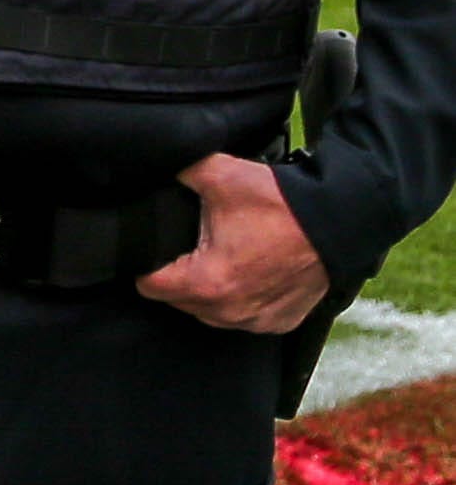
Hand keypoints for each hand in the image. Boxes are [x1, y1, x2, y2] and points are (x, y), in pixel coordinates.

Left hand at [140, 154, 332, 334]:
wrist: (340, 219)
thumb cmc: (283, 203)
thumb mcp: (219, 175)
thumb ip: (178, 171)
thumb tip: (156, 162)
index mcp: (206, 283)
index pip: (148, 286)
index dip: (143, 264)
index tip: (152, 249)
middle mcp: (229, 312)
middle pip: (177, 299)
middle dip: (178, 275)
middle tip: (192, 245)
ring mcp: (256, 321)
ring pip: (208, 311)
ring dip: (208, 289)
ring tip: (221, 256)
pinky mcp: (279, 322)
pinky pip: (242, 316)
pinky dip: (239, 298)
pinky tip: (246, 272)